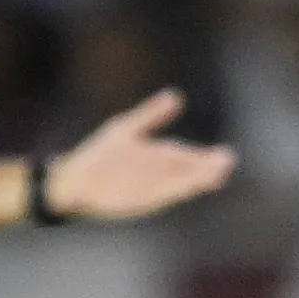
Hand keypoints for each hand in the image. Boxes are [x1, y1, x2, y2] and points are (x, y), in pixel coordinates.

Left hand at [45, 88, 237, 220]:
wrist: (71, 179)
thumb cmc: (99, 154)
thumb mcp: (126, 129)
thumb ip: (151, 115)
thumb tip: (176, 96)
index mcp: (159, 157)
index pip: (187, 157)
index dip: (205, 158)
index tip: (226, 156)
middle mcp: (157, 175)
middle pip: (186, 172)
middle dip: (206, 169)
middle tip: (227, 163)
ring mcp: (147, 188)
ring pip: (176, 185)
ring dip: (194, 182)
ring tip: (213, 178)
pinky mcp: (134, 200)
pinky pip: (156, 196)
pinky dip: (169, 193)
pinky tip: (184, 190)